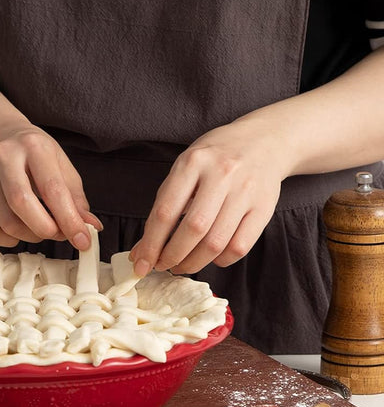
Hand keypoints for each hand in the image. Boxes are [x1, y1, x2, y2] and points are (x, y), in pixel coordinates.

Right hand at [0, 122, 100, 248]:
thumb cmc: (30, 152)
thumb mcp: (58, 163)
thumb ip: (75, 197)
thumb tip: (90, 228)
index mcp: (33, 146)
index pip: (52, 189)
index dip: (70, 220)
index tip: (83, 240)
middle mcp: (3, 158)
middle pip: (23, 205)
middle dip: (47, 230)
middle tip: (59, 233)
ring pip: (7, 223)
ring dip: (31, 236)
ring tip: (40, 228)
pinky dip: (9, 239)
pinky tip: (18, 229)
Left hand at [130, 118, 293, 275]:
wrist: (263, 140)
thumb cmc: (214, 160)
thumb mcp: (184, 170)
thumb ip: (163, 207)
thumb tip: (141, 251)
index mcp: (193, 162)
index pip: (165, 212)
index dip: (150, 244)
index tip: (141, 264)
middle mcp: (221, 174)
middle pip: (193, 229)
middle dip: (172, 256)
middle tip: (162, 266)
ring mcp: (246, 190)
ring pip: (216, 243)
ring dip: (194, 263)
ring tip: (182, 265)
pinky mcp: (265, 207)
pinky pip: (239, 246)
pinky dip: (220, 260)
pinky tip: (210, 257)